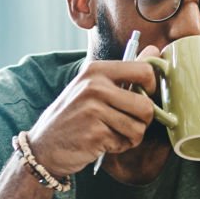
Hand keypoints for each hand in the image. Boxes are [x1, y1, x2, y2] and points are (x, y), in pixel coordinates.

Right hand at [26, 47, 160, 175]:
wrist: (44, 147)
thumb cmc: (73, 116)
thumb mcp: (93, 87)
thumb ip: (126, 71)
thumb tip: (155, 51)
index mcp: (96, 70)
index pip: (144, 70)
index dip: (152, 88)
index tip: (142, 98)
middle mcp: (94, 86)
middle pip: (146, 105)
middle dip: (142, 121)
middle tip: (126, 124)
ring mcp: (93, 110)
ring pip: (138, 128)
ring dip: (130, 137)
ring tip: (111, 133)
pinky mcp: (95, 134)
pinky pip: (125, 142)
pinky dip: (118, 147)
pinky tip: (101, 143)